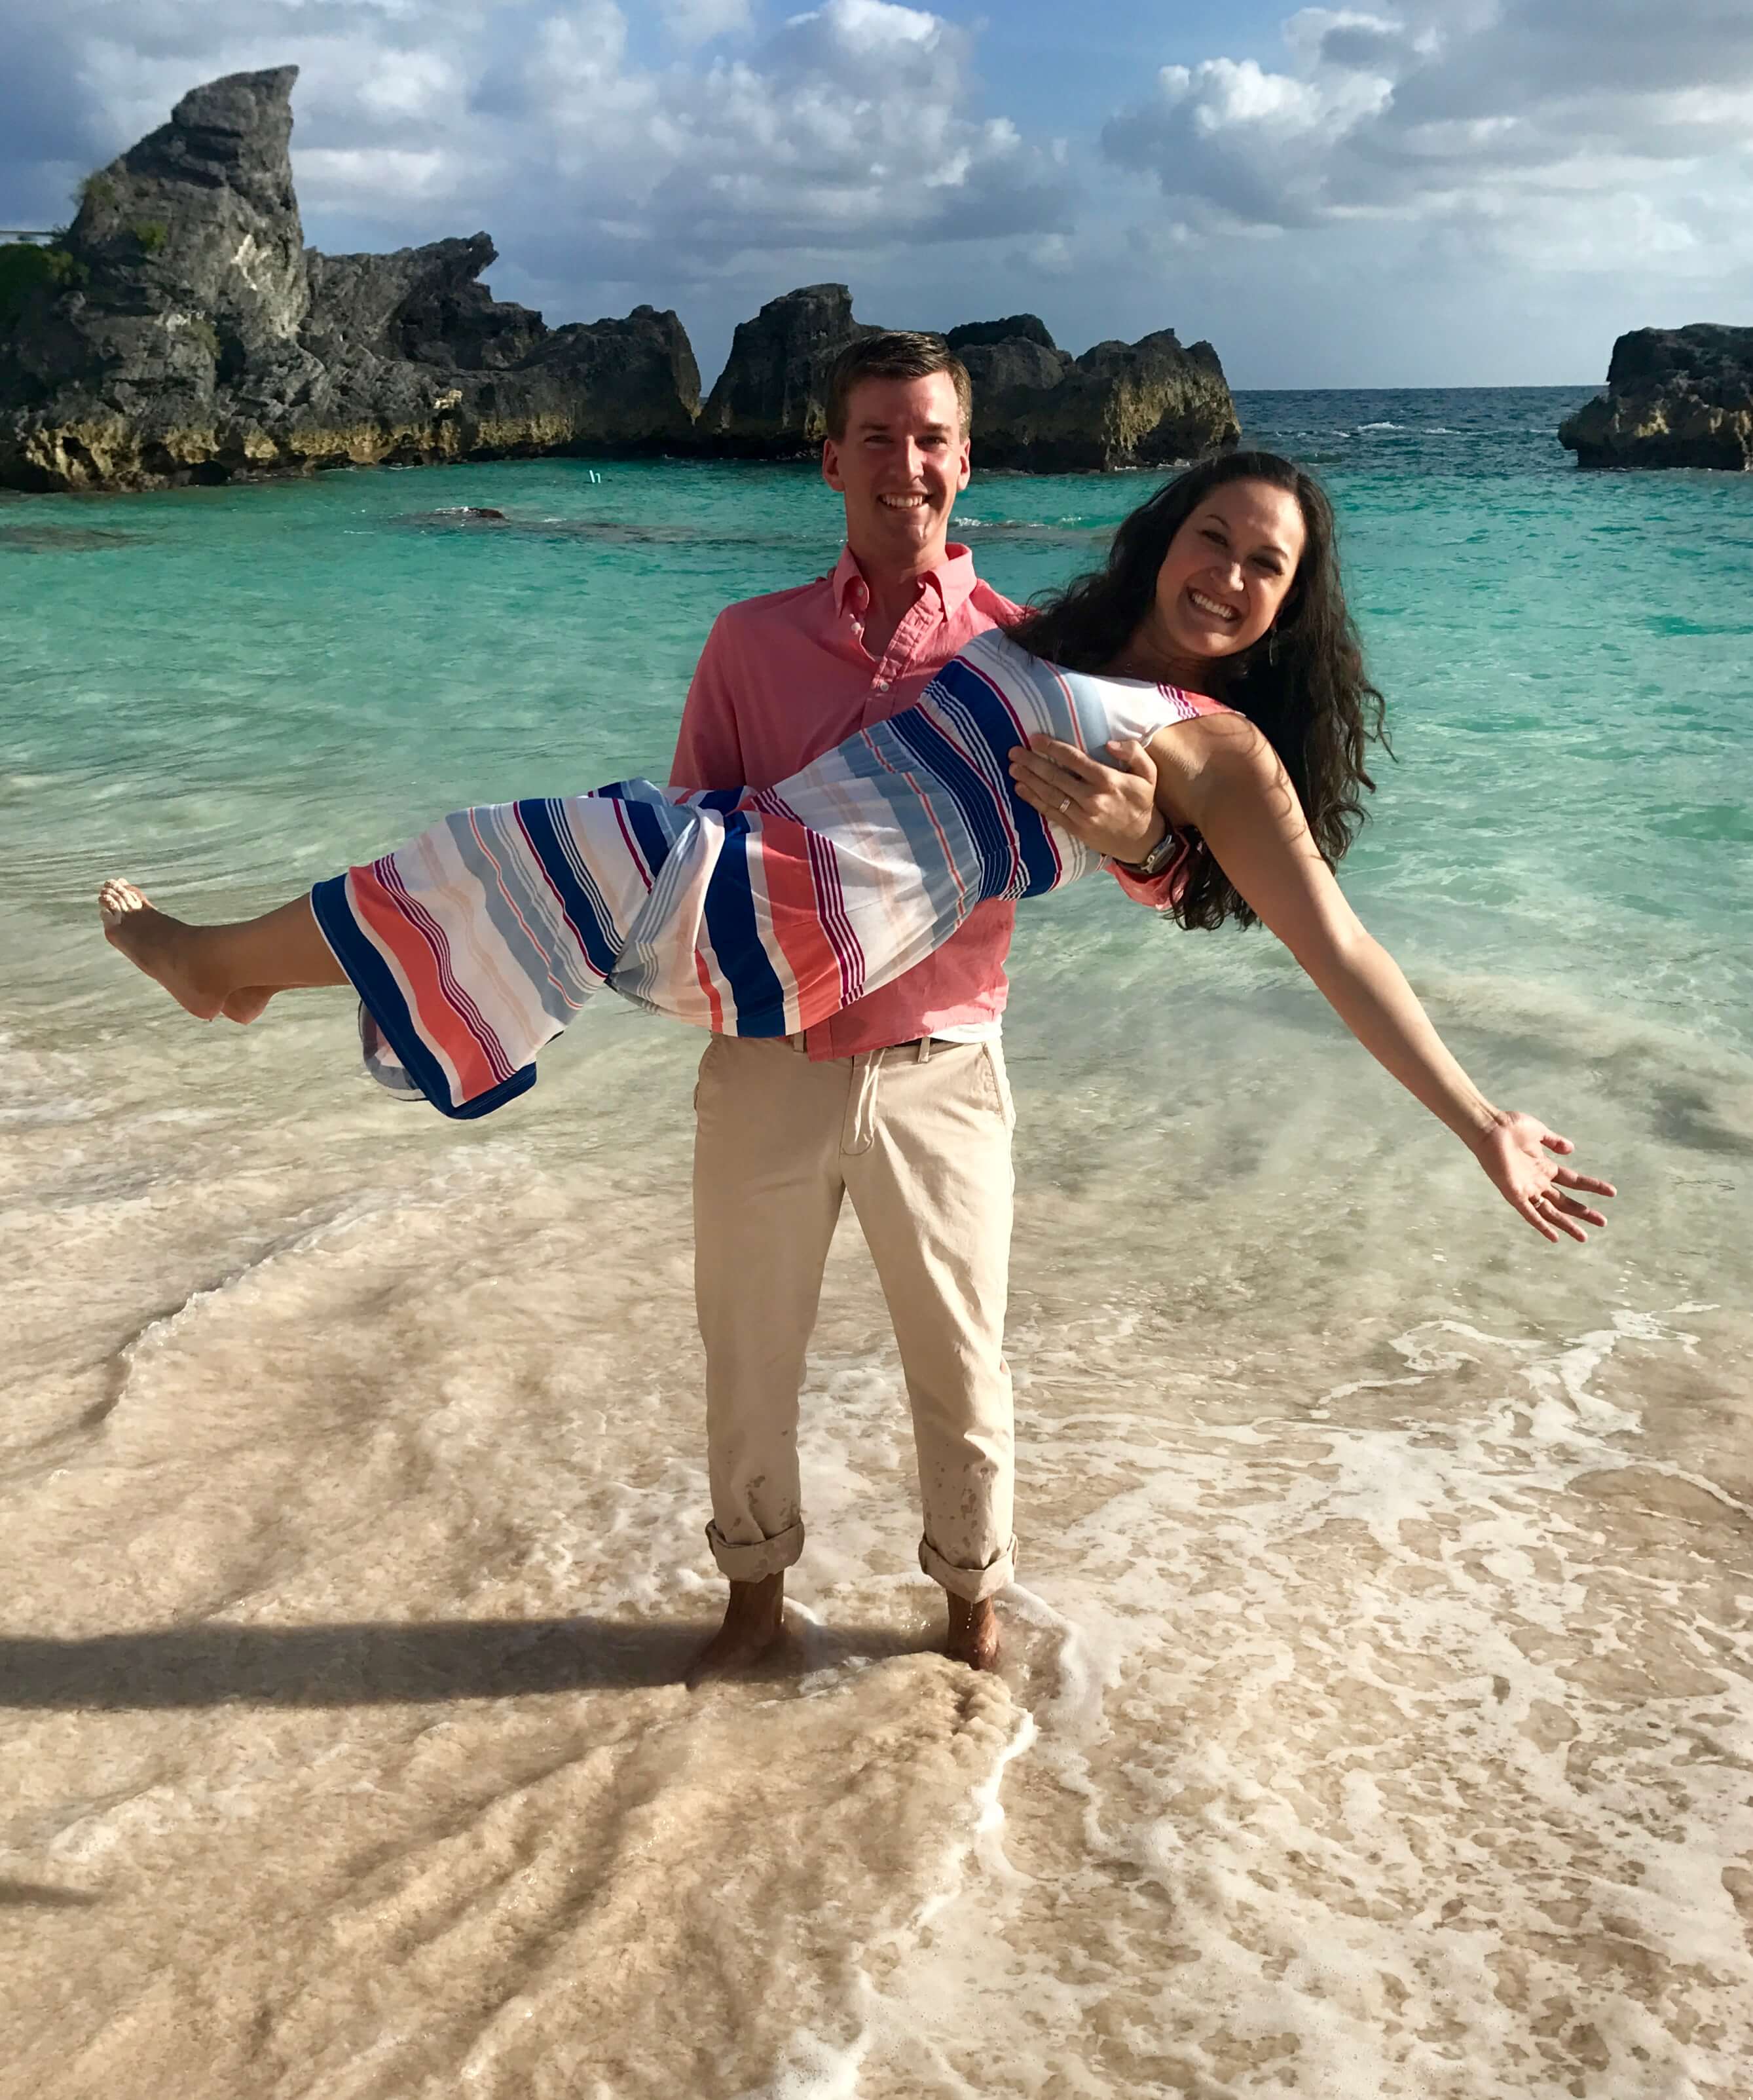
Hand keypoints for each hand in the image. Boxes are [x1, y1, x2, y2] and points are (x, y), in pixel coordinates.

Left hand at [1008, 735, 1166, 864]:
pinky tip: (1020, 789)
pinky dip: (1033, 800)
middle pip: (1055, 776)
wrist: (1142, 840)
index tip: (1034, 739)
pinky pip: (1051, 812)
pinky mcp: (1076, 828)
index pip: (1074, 759)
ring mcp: (1082, 815)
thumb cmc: (1142, 801)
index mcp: (1108, 780)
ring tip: (1013, 768)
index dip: (1052, 748)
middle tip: (1014, 751)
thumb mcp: (1148, 772)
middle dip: (1032, 762)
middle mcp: (1092, 797)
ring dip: (1029, 780)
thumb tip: (1109, 744)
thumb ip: (1133, 752)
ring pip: (1050, 794)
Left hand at [1471, 1111, 1615, 1241]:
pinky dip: (1541, 1225)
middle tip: (1603, 1222)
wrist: (1490, 1127)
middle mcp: (1537, 1181)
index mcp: (1544, 1167)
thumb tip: (1571, 1150)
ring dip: (1567, 1223)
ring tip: (1584, 1236)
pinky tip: (1554, 1237)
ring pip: (1551, 1211)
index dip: (1592, 1186)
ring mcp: (1526, 1189)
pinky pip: (1529, 1213)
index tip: (1612, 1192)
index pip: (1574, 1181)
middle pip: (1565, 1201)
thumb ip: (1554, 1141)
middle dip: (1583, 1212)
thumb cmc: (1510, 1126)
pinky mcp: (1514, 1193)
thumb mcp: (1539, 1132)